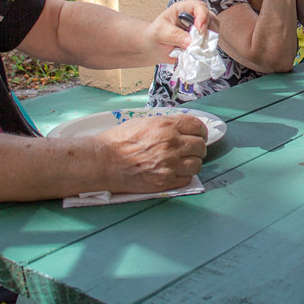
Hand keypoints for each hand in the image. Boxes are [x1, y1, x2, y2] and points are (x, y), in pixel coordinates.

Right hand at [93, 114, 207, 192]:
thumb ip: (167, 125)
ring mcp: (169, 164)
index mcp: (166, 125)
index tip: (198, 135)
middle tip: (190, 150)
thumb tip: (184, 129)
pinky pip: (187, 179)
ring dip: (192, 163)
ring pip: (197, 164)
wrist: (103, 161)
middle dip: (197, 147)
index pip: (197, 126)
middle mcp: (171, 144)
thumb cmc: (119, 140)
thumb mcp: (145, 122)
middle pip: (200, 146)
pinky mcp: (164, 181)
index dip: (200, 131)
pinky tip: (173, 172)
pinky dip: (183, 176)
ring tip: (182, 162)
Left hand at [143, 0, 216, 59]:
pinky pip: (211, 42)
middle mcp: (193, 17)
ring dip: (210, 39)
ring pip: (213, 29)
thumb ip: (174, 35)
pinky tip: (200, 52)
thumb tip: (190, 42)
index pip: (198, 6)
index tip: (199, 30)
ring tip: (200, 48)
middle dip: (208, 29)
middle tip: (200, 42)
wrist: (153, 49)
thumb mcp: (160, 33)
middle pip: (210, 17)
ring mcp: (199, 29)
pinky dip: (209, 47)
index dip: (202, 16)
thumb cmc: (154, 36)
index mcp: (182, 9)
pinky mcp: (201, 40)